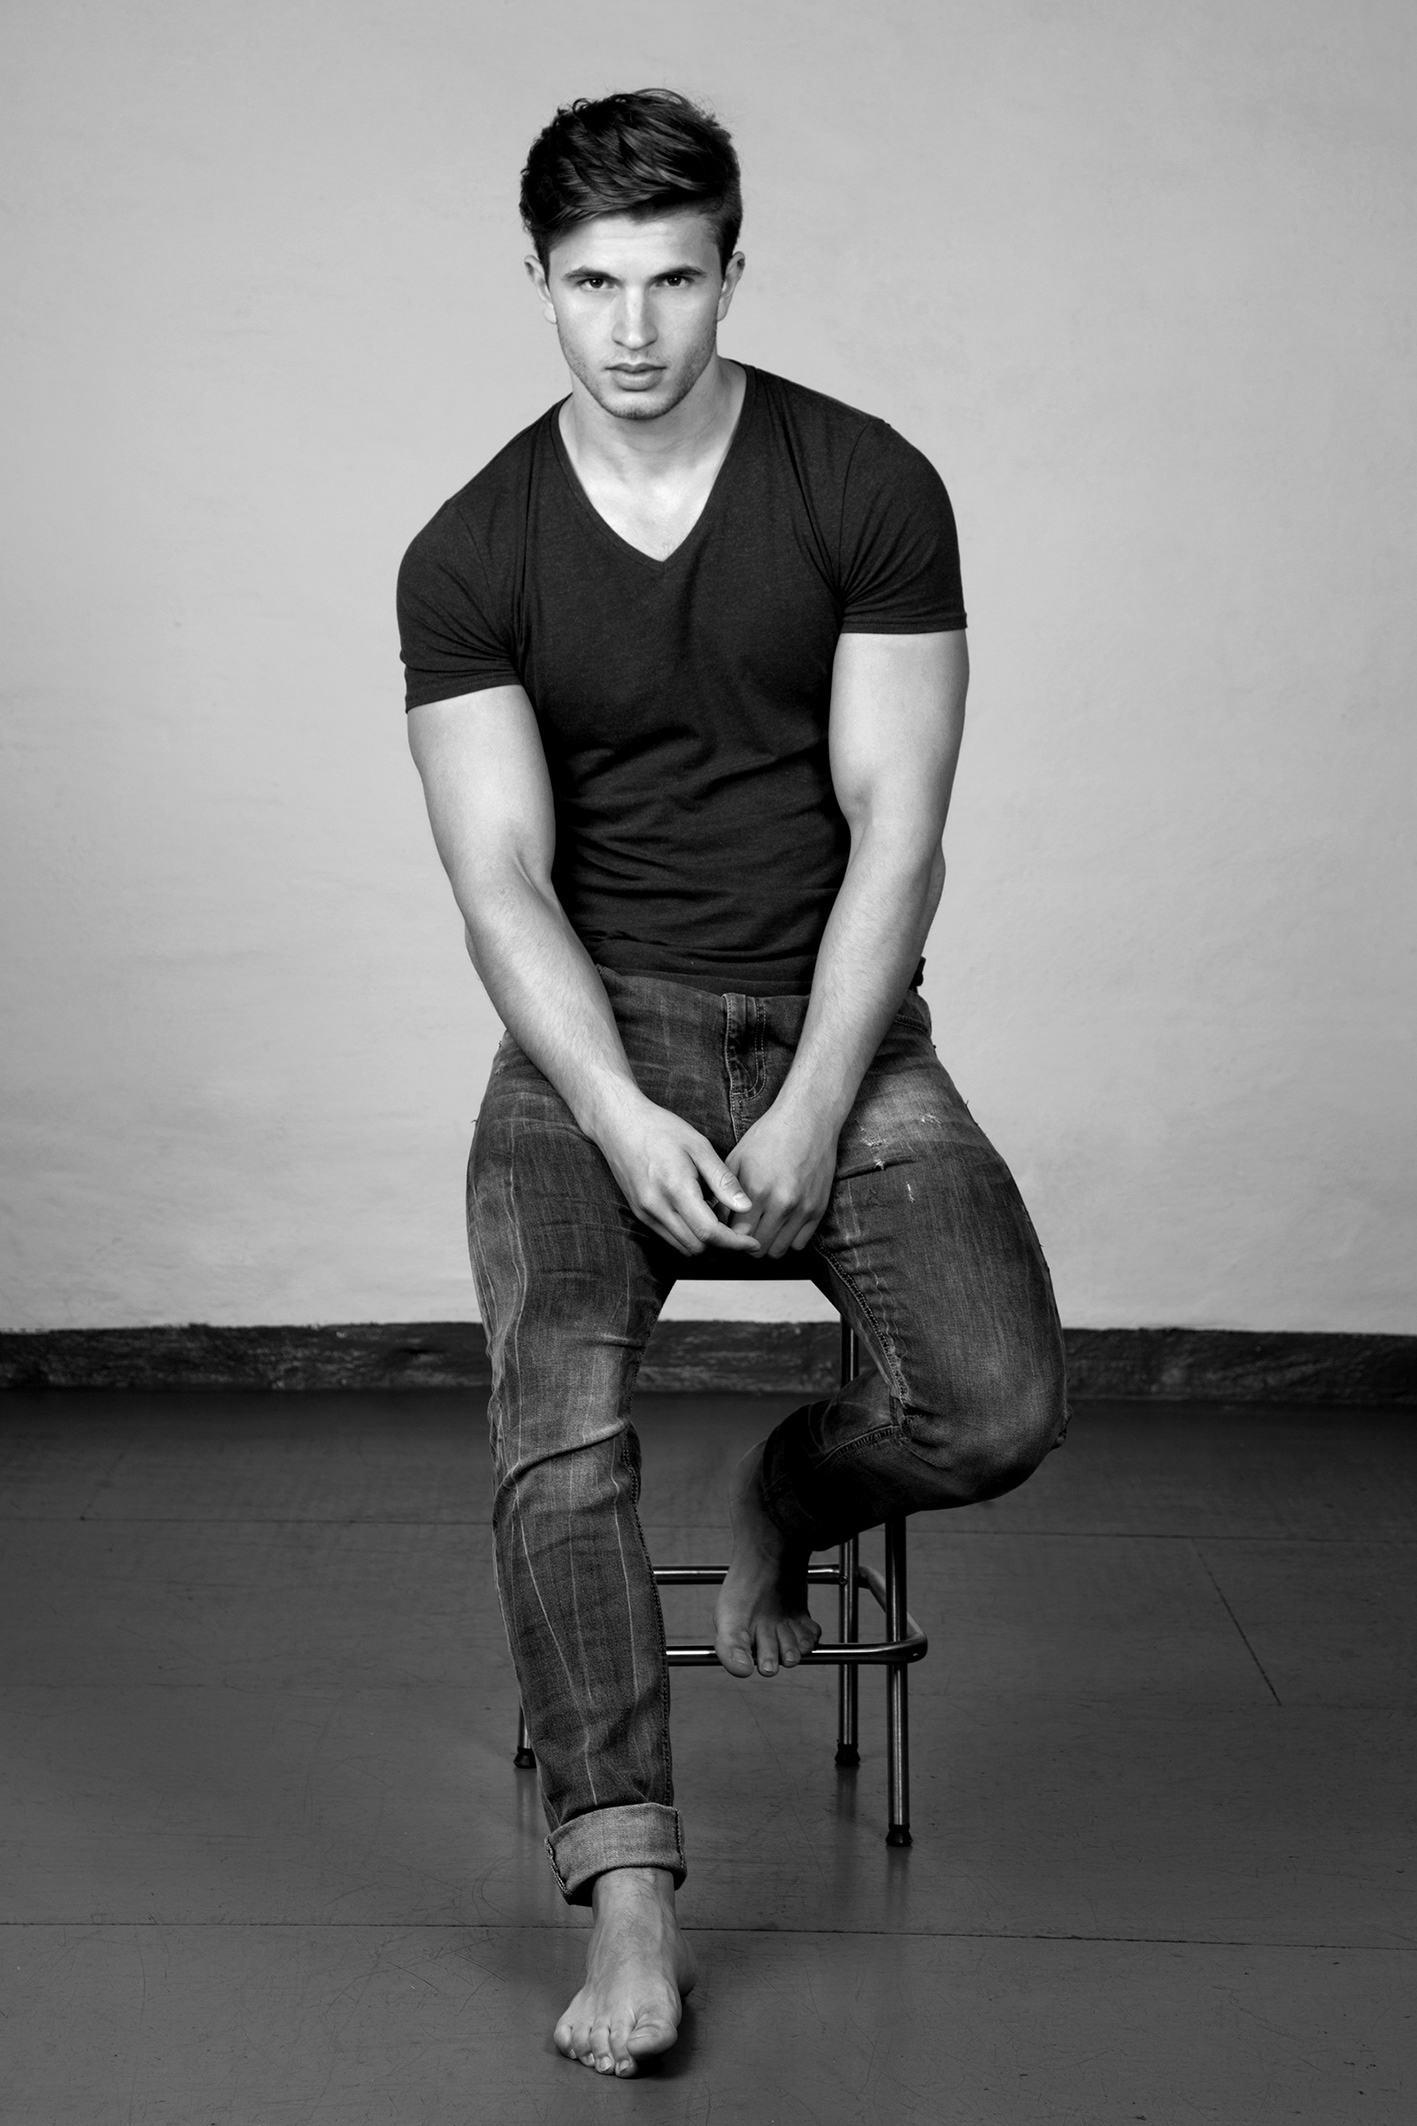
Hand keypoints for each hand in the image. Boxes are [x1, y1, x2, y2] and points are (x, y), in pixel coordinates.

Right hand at [595, 1090, 761, 1257]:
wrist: (617, 1123)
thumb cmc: (660, 1128)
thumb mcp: (698, 1145)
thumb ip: (722, 1179)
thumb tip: (745, 1206)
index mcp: (675, 1188)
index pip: (709, 1233)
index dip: (735, 1243)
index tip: (752, 1242)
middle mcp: (656, 1207)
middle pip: (697, 1248)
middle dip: (724, 1248)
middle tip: (742, 1233)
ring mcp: (645, 1213)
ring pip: (683, 1248)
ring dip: (707, 1245)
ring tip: (724, 1226)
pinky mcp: (640, 1214)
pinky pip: (670, 1238)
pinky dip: (690, 1236)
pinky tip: (701, 1218)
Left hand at [724, 1097, 839, 1257]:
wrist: (808, 1118)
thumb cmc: (769, 1135)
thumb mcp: (737, 1158)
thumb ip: (724, 1192)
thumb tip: (714, 1219)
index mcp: (756, 1190)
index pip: (736, 1235)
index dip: (728, 1236)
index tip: (727, 1230)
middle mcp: (781, 1203)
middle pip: (757, 1249)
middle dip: (745, 1243)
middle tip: (743, 1231)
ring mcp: (802, 1208)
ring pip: (778, 1251)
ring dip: (767, 1244)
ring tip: (761, 1228)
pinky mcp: (818, 1209)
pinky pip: (799, 1244)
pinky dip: (788, 1239)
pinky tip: (780, 1224)